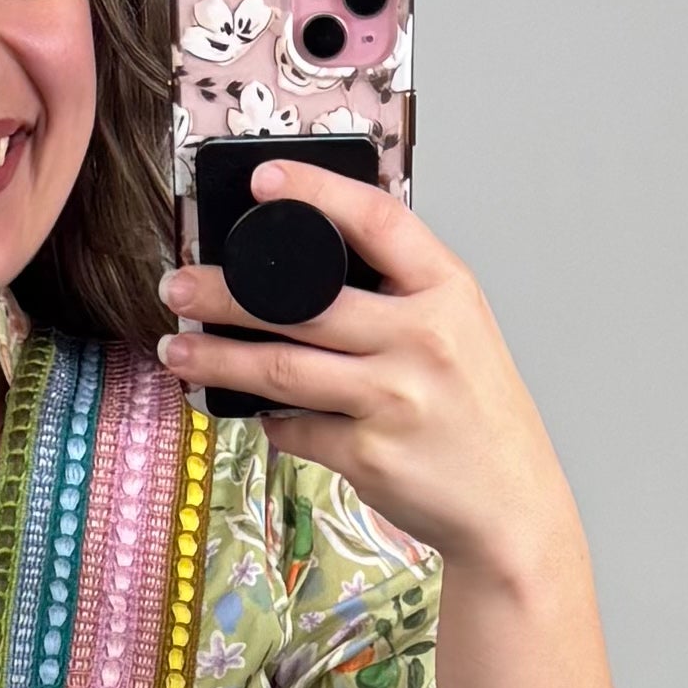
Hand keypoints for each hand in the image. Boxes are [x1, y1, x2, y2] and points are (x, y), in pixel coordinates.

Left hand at [160, 168, 580, 589]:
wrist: (511, 507)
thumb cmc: (477, 414)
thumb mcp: (460, 330)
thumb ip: (400, 294)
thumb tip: (306, 272)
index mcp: (446, 291)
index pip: (375, 219)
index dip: (315, 191)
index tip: (264, 180)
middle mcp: (422, 338)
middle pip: (301, 300)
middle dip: (223, 292)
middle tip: (177, 287)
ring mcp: (393, 398)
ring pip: (279, 367)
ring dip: (217, 357)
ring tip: (178, 348)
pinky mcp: (367, 454)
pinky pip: (295, 429)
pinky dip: (269, 421)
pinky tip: (253, 412)